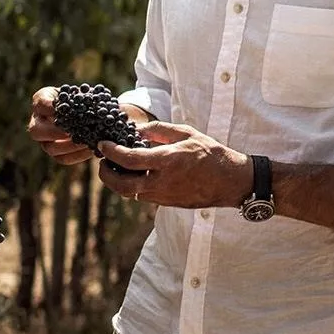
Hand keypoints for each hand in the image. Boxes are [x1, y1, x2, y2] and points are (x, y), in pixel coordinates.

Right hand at [28, 86, 97, 165]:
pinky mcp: (56, 153)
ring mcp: (45, 140)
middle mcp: (38, 122)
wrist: (88, 111)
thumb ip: (79, 96)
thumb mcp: (80, 92)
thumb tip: (88, 106)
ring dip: (69, 146)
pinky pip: (63, 158)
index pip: (39, 104)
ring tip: (86, 141)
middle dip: (54, 132)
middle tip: (70, 131)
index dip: (49, 107)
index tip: (65, 108)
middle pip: (36, 131)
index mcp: (41, 103)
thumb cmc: (82, 98)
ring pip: (50, 148)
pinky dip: (78, 155)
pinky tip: (91, 149)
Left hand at [96, 122, 250, 209]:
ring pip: (130, 193)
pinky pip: (143, 196)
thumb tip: (137, 130)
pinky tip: (135, 175)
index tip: (103, 145)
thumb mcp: (187, 133)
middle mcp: (163, 182)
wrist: (230, 181)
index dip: (111, 152)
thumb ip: (160, 130)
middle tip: (103, 162)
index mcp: (168, 161)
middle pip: (122, 185)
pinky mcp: (168, 204)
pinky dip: (132, 187)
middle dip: (106, 174)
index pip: (129, 159)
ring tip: (115, 168)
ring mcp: (164, 196)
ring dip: (118, 183)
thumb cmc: (211, 154)